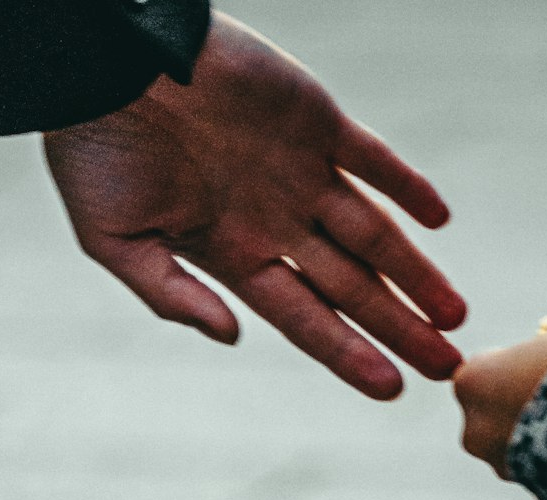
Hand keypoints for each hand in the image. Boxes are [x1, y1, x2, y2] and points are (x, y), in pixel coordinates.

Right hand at [41, 14, 464, 399]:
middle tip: (445, 367)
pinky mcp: (313, 118)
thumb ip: (171, 296)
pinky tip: (438, 221)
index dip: (348, 354)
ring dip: (416, 274)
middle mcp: (273, 221)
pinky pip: (372, 158)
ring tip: (453, 314)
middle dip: (400, 329)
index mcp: (230, 256)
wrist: (106, 63)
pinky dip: (406, 185)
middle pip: (352, 289)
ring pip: (373, 234)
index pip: (305, 319)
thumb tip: (233, 338)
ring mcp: (297, 171)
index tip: (390, 389)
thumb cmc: (94, 153)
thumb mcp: (113, 243)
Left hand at [453, 314, 546, 475]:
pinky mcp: (521, 484)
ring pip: (512, 438)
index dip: (511, 362)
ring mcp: (495, 461)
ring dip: (536, 428)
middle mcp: (473, 427)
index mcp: (472, 381)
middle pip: (493, 407)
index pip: (482, 367)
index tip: (538, 360)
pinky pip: (532, 462)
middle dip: (519, 400)